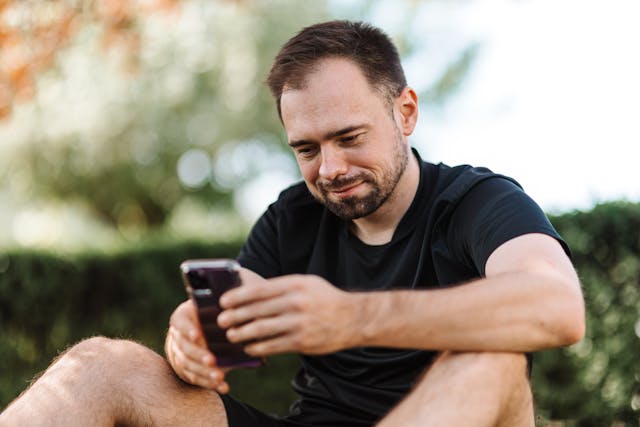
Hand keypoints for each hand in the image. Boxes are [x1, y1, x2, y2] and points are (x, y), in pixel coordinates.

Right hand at [165, 300, 230, 392]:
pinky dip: (209, 383)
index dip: (188, 329)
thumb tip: (240, 322)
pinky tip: (223, 387)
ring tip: (219, 377)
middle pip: (185, 347)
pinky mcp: (186, 370)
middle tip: (212, 361)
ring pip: (189, 365)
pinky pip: (196, 378)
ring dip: (204, 372)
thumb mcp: (215, 311)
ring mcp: (179, 354)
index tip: (197, 335)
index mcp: (183, 317)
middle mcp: (177, 336)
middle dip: (198, 355)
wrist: (203, 329)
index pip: (181, 322)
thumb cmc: (213, 315)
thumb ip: (225, 315)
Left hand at [218, 272, 356, 355]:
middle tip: (220, 321)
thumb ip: (282, 286)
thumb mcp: (306, 283)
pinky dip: (257, 347)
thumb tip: (251, 291)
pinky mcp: (302, 342)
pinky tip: (249, 347)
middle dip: (235, 317)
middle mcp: (296, 303)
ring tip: (231, 336)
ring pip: (262, 330)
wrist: (353, 318)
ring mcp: (299, 324)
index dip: (238, 297)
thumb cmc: (324, 298)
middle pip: (256, 311)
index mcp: (295, 285)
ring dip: (242, 334)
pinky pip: (273, 345)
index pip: (259, 290)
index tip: (223, 302)